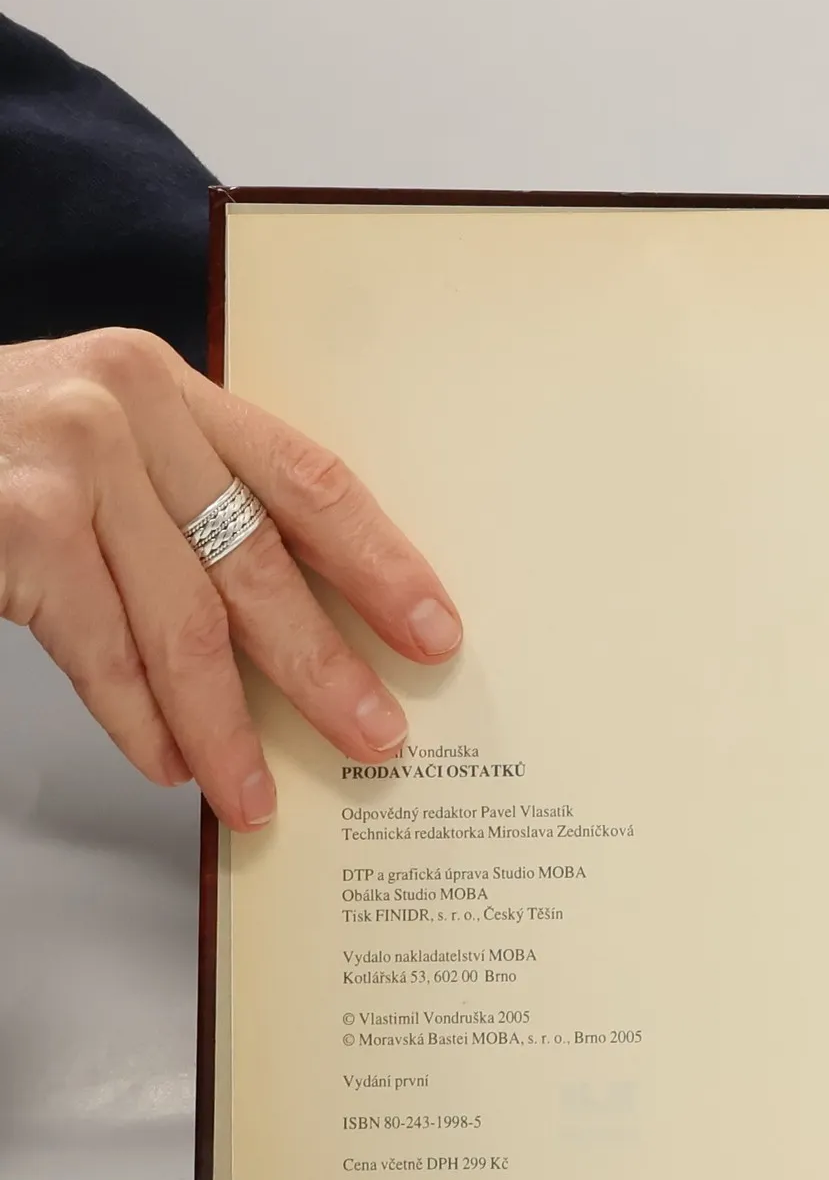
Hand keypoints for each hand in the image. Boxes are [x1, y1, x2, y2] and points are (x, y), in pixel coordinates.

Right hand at [0, 328, 461, 827]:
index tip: (434, 630)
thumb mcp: (102, 438)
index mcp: (170, 386)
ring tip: (259, 793)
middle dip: (325, 667)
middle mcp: (126, 411)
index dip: (381, 563)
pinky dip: (140, 719)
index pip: (309, 480)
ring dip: (229, 725)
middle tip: (377, 737)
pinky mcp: (15, 525)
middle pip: (258, 563)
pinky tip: (174, 765)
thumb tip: (298, 625)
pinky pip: (101, 649)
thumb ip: (188, 498)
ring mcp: (64, 465)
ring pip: (182, 624)